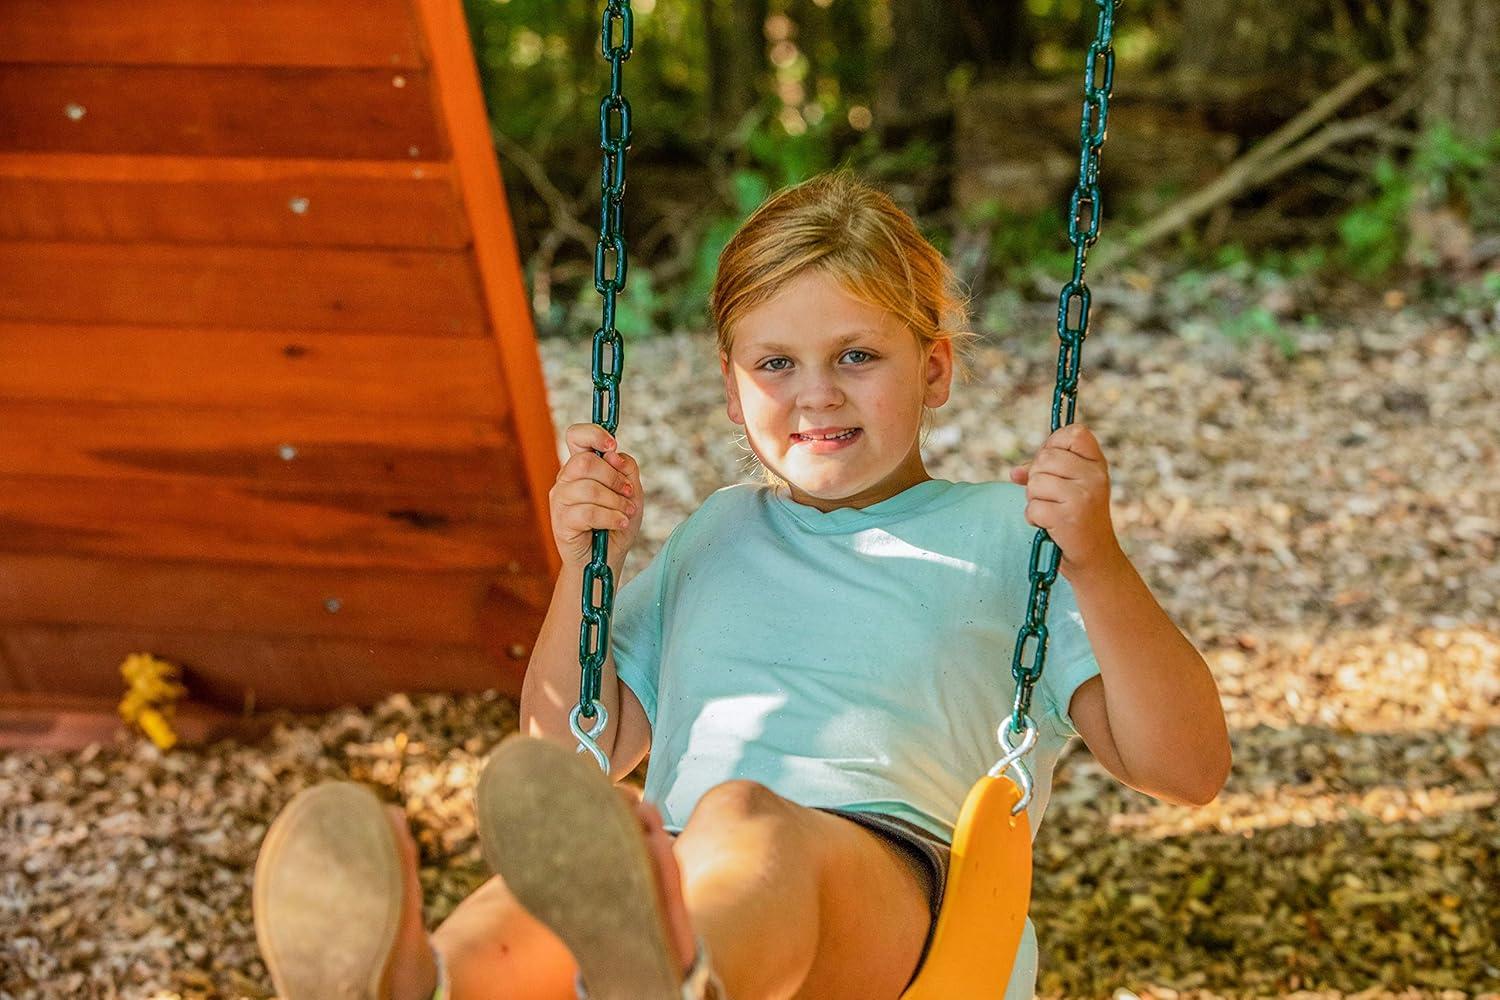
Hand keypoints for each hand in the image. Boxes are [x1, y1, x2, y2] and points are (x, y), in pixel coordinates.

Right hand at [550, 423, 644, 568]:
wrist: (607, 559)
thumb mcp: (631, 492)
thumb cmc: (617, 523)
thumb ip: (626, 469)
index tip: (612, 445)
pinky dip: (610, 518)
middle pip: (585, 462)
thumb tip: (613, 454)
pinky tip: (619, 523)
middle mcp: (566, 479)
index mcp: (581, 467)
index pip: (576, 436)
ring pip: (588, 488)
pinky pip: (588, 512)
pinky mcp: (560, 521)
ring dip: (616, 502)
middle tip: (628, 493)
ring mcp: (560, 499)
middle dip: (613, 477)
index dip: (593, 434)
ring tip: (627, 513)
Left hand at [1008, 424, 1123, 578]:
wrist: (1095, 558)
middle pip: (1045, 457)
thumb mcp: (1071, 488)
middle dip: (1037, 477)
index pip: (1074, 432)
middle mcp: (1094, 477)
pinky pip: (1032, 507)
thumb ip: (1044, 473)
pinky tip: (1050, 526)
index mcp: (1097, 465)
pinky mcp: (1067, 517)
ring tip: (1052, 512)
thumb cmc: (1079, 520)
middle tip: (1051, 496)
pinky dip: (1034, 518)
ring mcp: (1082, 496)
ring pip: (1035, 481)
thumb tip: (1014, 473)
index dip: (1054, 443)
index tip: (1053, 463)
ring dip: (1035, 499)